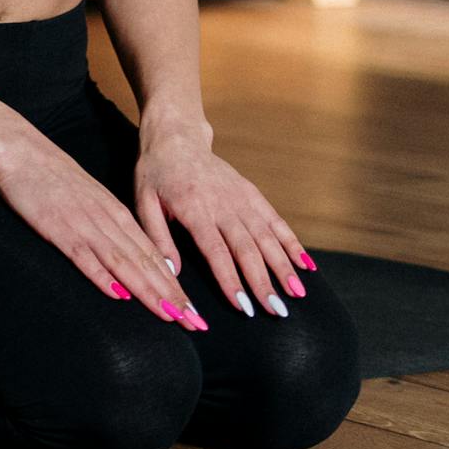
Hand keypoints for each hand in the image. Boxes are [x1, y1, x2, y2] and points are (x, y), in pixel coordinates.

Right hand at [0, 134, 206, 328]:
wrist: (22, 151)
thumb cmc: (53, 176)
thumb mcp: (90, 199)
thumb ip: (109, 227)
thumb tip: (127, 258)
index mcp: (116, 214)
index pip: (154, 256)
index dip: (176, 287)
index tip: (195, 313)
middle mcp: (107, 221)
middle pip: (146, 264)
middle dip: (173, 297)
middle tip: (196, 324)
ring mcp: (84, 225)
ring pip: (124, 263)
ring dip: (149, 292)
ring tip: (171, 317)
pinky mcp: (58, 228)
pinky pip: (84, 256)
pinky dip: (102, 276)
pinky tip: (117, 295)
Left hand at [132, 127, 309, 320]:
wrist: (176, 137)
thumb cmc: (155, 173)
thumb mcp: (144, 202)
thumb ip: (158, 238)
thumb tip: (172, 273)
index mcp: (194, 209)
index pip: (216, 251)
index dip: (231, 280)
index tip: (243, 307)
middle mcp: (223, 204)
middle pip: (248, 249)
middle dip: (264, 282)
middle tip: (277, 311)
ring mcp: (241, 198)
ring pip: (267, 237)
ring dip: (283, 267)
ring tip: (296, 294)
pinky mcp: (252, 194)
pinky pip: (276, 221)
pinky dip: (292, 243)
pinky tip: (305, 265)